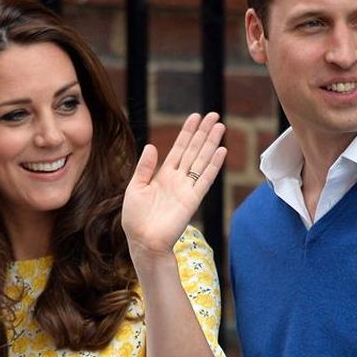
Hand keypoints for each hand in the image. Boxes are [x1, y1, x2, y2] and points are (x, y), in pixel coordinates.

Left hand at [122, 112, 226, 258]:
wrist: (143, 241)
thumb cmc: (136, 219)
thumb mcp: (135, 188)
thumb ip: (144, 168)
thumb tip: (151, 146)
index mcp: (163, 175)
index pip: (178, 148)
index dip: (187, 132)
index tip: (196, 117)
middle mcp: (177, 179)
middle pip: (193, 150)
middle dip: (203, 133)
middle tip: (214, 115)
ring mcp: (186, 188)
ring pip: (201, 160)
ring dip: (211, 143)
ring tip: (220, 126)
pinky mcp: (192, 200)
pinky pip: (205, 179)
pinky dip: (213, 165)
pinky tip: (221, 151)